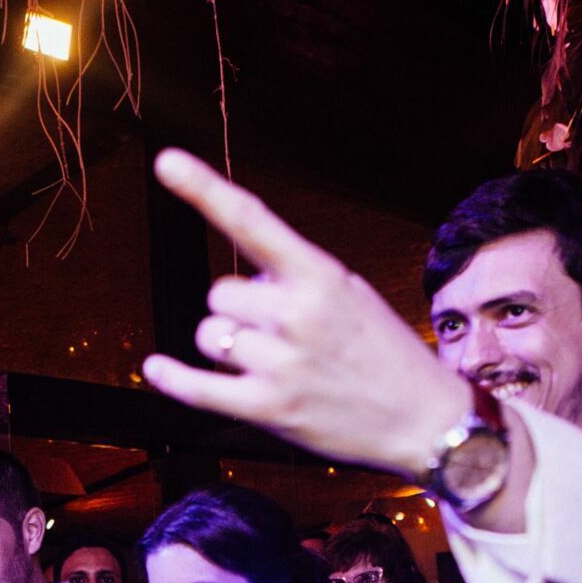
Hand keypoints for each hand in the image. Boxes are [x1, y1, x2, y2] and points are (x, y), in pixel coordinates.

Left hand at [138, 150, 468, 478]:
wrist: (424, 420)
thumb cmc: (385, 354)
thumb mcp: (351, 295)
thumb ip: (294, 281)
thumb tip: (236, 288)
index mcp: (321, 275)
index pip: (252, 221)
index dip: (203, 189)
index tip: (166, 162)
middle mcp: (298, 313)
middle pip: (219, 293)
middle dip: (239, 310)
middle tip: (282, 333)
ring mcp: (282, 362)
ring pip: (209, 335)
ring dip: (227, 347)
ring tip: (275, 364)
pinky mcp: (269, 409)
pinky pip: (199, 387)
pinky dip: (173, 377)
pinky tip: (156, 366)